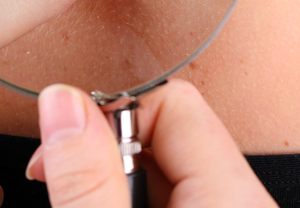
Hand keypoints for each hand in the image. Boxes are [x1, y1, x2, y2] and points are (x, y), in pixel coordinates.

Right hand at [27, 79, 277, 207]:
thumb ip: (88, 179)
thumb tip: (62, 103)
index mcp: (231, 196)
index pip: (173, 101)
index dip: (110, 114)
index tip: (62, 143)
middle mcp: (239, 200)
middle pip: (167, 131)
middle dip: (106, 149)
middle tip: (60, 180)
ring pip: (164, 166)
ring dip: (113, 177)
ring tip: (79, 198)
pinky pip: (173, 192)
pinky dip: (130, 196)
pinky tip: (104, 205)